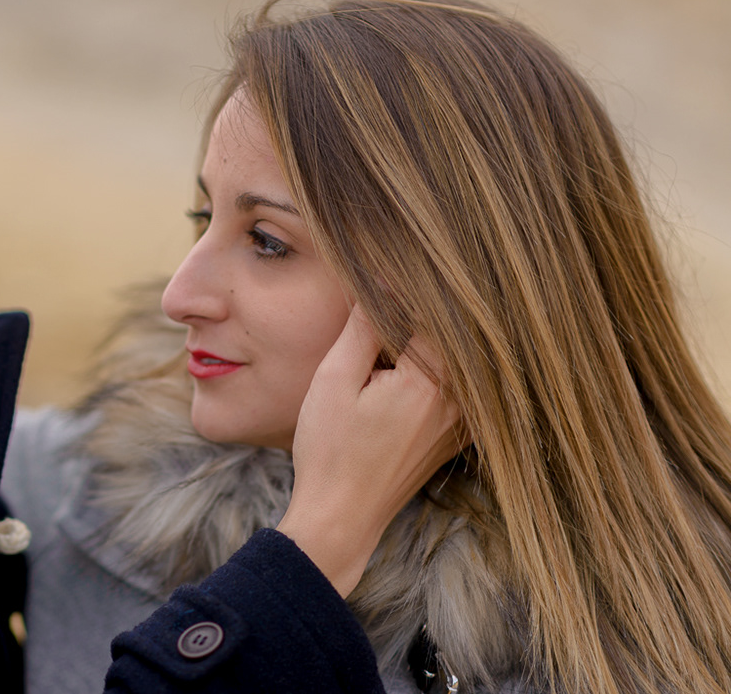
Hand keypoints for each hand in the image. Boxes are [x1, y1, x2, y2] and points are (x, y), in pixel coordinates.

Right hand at [277, 304, 463, 595]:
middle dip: (426, 312)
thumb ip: (361, 329)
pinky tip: (406, 367)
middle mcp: (458, 402)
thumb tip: (380, 282)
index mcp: (430, 382)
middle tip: (394, 292)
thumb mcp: (334, 380)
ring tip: (397, 330)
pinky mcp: (454, 438)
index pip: (436, 313)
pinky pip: (460, 389)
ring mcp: (461, 424)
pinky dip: (442, 371)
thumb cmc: (330, 451)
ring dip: (435, 342)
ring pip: (461, 362)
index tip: (387, 274)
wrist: (341, 517)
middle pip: (455, 335)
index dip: (410, 289)